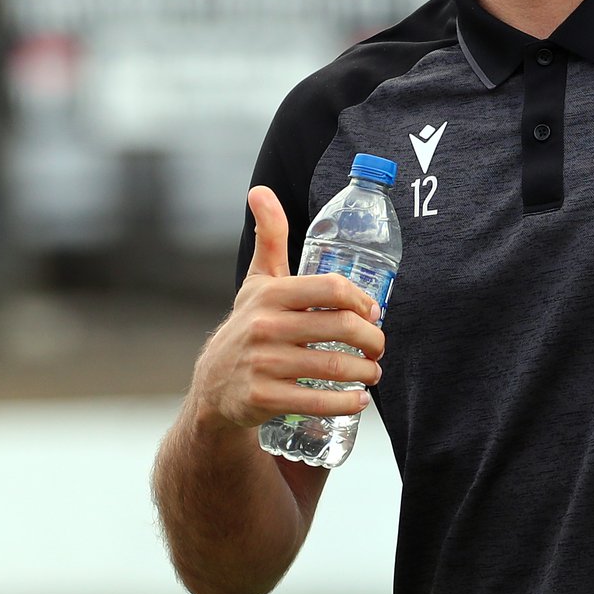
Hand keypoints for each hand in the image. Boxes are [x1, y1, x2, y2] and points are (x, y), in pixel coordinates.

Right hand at [189, 186, 385, 430]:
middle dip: (372, 340)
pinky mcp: (262, 398)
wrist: (214, 385)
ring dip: (365, 372)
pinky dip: (345, 403)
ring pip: (332, 367)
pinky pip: (315, 401)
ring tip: (374, 373)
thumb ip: (268, 236)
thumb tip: (260, 190)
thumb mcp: (258, 280)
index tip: (374, 312)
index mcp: (272, 294)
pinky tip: (359, 400)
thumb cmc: (249, 324)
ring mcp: (262, 363)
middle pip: (339, 328)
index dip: (361, 300)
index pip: (331, 288)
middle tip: (380, 347)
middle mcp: (264, 326)